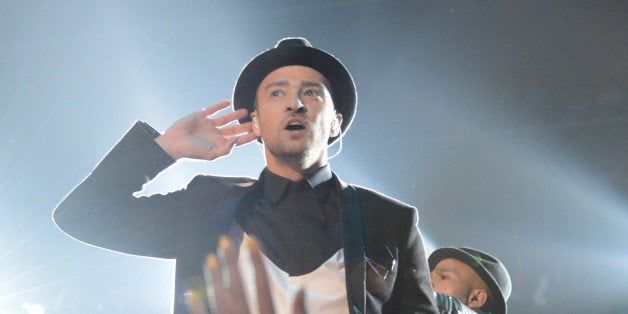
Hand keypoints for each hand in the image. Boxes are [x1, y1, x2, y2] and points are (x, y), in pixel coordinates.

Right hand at [155, 100, 257, 160]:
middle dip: (244, 125)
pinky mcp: (200, 116)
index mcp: (219, 144)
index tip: (258, 133)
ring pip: (225, 118)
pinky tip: (227, 103)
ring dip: (234, 115)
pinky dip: (219, 106)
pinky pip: (212, 110)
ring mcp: (208, 125)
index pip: (237, 140)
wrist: (173, 143)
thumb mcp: (211, 154)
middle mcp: (215, 134)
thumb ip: (226, 148)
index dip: (248, 137)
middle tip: (255, 120)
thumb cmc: (191, 152)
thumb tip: (237, 140)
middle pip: (234, 129)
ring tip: (244, 110)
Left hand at [184, 235, 305, 313]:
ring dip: (213, 279)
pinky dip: (197, 307)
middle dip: (230, 263)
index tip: (252, 239)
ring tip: (208, 258)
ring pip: (219, 301)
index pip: (261, 286)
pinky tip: (190, 293)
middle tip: (223, 239)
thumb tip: (302, 289)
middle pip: (237, 289)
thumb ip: (298, 312)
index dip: (256, 261)